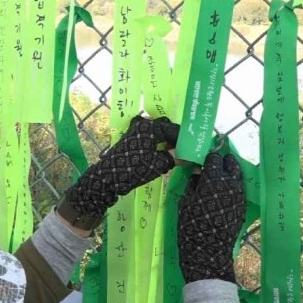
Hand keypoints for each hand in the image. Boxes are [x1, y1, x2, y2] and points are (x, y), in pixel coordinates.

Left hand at [57, 116, 177, 230]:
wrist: (108, 178)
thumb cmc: (135, 168)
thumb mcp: (158, 164)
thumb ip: (174, 158)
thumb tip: (188, 158)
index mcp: (151, 127)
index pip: (174, 129)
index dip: (185, 139)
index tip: (194, 148)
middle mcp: (143, 125)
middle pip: (166, 128)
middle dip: (176, 138)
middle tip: (187, 150)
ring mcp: (136, 131)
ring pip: (158, 133)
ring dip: (168, 141)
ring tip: (178, 153)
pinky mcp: (132, 140)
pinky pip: (150, 138)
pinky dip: (159, 144)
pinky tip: (165, 154)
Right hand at [178, 152, 244, 283]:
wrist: (208, 250)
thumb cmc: (192, 225)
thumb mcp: (186, 201)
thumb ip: (193, 184)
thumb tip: (197, 174)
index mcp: (214, 178)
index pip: (215, 158)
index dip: (209, 158)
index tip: (203, 161)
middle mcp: (230, 183)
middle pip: (231, 163)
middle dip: (223, 162)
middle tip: (214, 167)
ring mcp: (239, 195)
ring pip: (238, 176)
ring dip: (230, 174)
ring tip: (220, 179)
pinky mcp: (242, 206)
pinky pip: (239, 189)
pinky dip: (233, 186)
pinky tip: (224, 193)